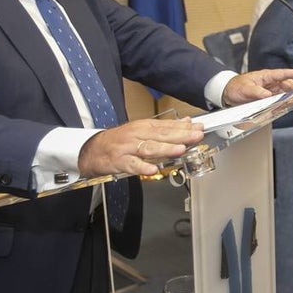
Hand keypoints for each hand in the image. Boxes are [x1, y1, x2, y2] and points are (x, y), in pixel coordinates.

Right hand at [78, 118, 204, 178]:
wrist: (93, 149)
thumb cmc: (120, 140)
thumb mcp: (143, 130)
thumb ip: (165, 127)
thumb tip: (186, 123)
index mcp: (144, 126)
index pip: (167, 126)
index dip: (184, 128)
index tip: (199, 128)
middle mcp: (137, 135)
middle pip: (161, 135)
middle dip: (180, 136)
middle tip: (196, 136)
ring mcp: (128, 148)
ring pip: (149, 148)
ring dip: (165, 149)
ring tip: (180, 150)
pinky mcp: (119, 161)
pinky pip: (132, 165)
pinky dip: (142, 167)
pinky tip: (153, 169)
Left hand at [224, 69, 292, 104]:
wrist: (228, 93)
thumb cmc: (236, 87)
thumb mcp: (246, 89)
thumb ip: (257, 92)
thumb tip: (268, 95)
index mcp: (266, 76)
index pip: (284, 74)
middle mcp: (270, 82)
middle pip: (287, 85)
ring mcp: (269, 90)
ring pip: (284, 93)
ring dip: (289, 98)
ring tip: (291, 104)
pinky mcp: (267, 98)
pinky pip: (278, 100)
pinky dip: (282, 104)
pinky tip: (283, 108)